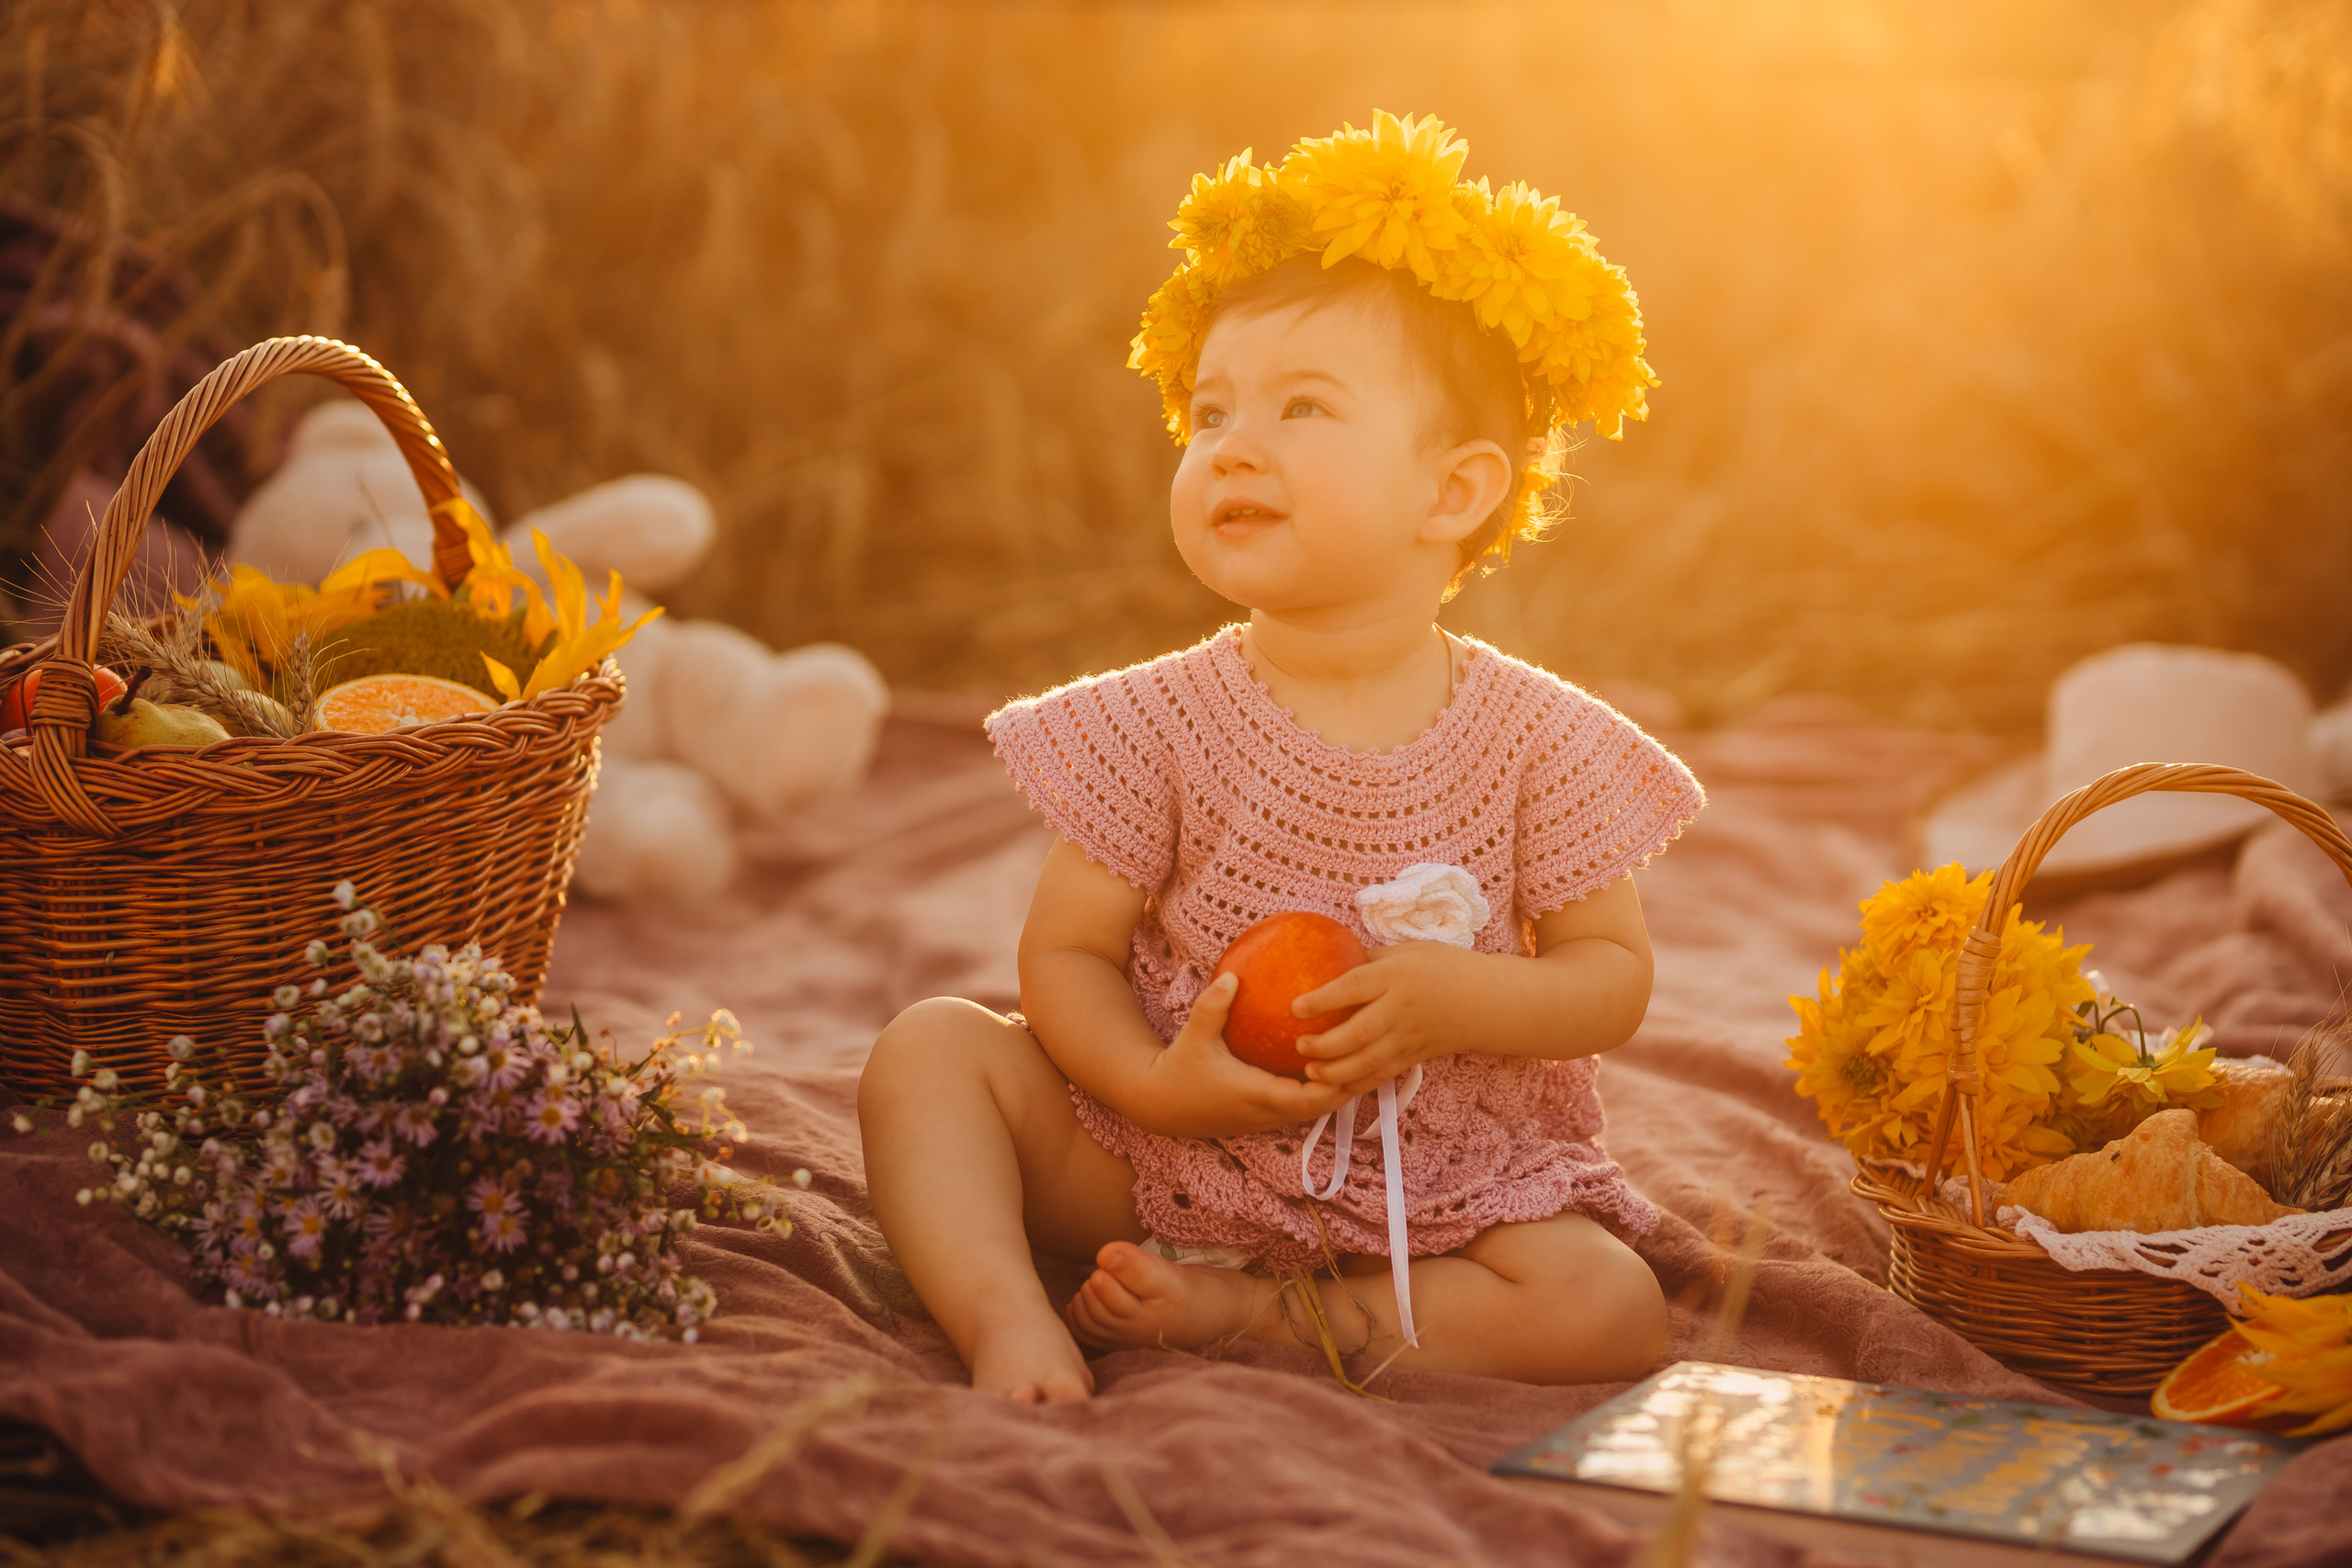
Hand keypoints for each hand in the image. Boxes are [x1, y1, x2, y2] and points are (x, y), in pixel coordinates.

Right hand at [1131, 973, 1352, 1138]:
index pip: (1308, 1097)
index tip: (1353, 1055)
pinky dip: (1317, 1090)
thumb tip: (1232, 976)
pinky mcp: (1263, 1117)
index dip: (1335, 1083)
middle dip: (1348, 1084)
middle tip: (1369, 1050)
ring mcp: (1266, 1119)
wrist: (1160, 1105)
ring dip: (1335, 1089)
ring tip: (1358, 1055)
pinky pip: (1300, 1107)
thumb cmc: (1179, 1070)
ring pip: (1314, 1110)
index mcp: (1256, 1095)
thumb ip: (1213, 1007)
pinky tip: (1325, 1062)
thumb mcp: (1194, 1036)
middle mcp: (1267, 1113)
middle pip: (1322, 1107)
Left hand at [1292, 941, 1483, 1093]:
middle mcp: (1401, 1008)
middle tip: (1298, 1045)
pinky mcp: (1415, 1057)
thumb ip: (1370, 959)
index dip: (1323, 999)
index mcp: (1396, 976)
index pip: (1354, 987)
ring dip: (1336, 1071)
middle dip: (1325, 1044)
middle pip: (1358, 1032)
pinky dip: (1358, 1084)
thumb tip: (1328, 959)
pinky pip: (1383, 1075)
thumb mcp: (1408, 951)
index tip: (1295, 1006)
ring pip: (1369, 1061)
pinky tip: (1335, 1086)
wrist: (1488, 1000)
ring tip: (1309, 1071)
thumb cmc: (1443, 967)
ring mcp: (1409, 1037)